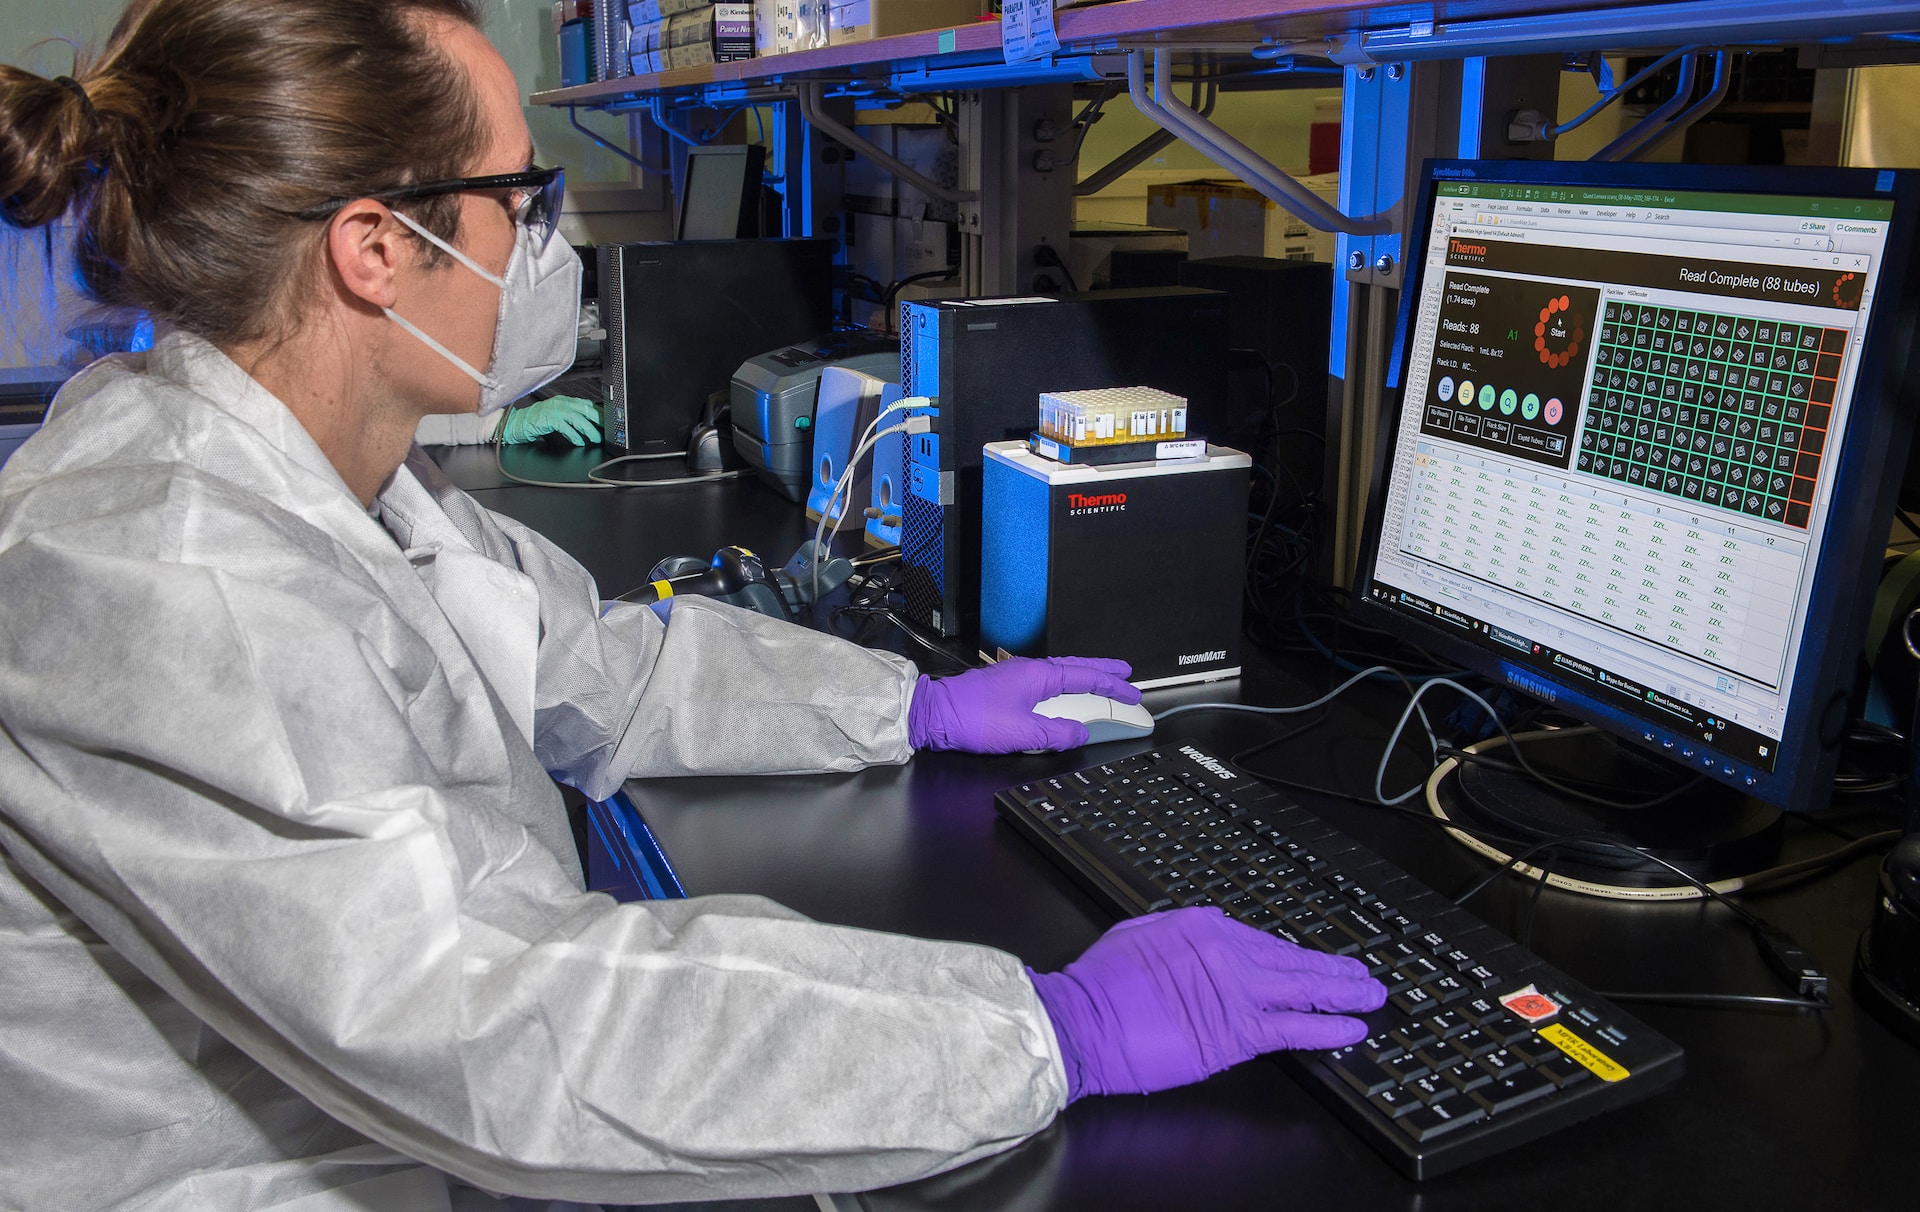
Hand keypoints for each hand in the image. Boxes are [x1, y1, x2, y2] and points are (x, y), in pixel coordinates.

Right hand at [500, 394, 601, 445]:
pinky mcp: (549, 419)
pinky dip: (574, 435)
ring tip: (596, 438)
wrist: (516, 424)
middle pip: (585, 409)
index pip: (586, 404)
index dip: (599, 413)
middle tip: (607, 430)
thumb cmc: (536, 422)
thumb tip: (588, 426)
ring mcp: (555, 410)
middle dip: (598, 421)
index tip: (608, 422)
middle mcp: (561, 403)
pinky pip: (566, 427)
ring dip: (589, 429)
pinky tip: (579, 441)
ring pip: (578, 418)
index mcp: (564, 401)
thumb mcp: (556, 417)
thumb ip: (570, 418)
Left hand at [907, 656, 1138, 752]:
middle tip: (1126, 674)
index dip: (1113, 685)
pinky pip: (1047, 681)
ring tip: (1102, 681)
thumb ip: (1058, 734)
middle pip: (1077, 667)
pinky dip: (1065, 684)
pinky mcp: (1007, 686)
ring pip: (1061, 672)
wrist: (933, 716)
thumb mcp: (1023, 734)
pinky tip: (1065, 693)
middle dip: (1104, 671)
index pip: (1087, 677)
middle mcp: (1030, 670)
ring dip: (1085, 676)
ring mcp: (1017, 676)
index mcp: (1039, 675)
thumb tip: (1081, 732)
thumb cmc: (972, 720)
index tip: (1133, 691)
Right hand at [1028, 907, 1385, 1100]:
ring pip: (1304, 989)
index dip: (1295, 957)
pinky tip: (1351, 1030)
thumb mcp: (1139, 937)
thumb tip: (1201, 938)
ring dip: (1344, 993)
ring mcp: (1236, 992)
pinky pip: (1295, 1028)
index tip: (1313, 962)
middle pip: (1294, 961)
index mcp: (1202, 927)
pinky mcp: (1237, 1032)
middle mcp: (1227, 953)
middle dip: (1335, 969)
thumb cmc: (1099, 986)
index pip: (1264, 943)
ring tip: (1371, 996)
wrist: (1079, 1021)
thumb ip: (1177, 935)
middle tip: (1364, 974)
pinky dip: (1328, 1028)